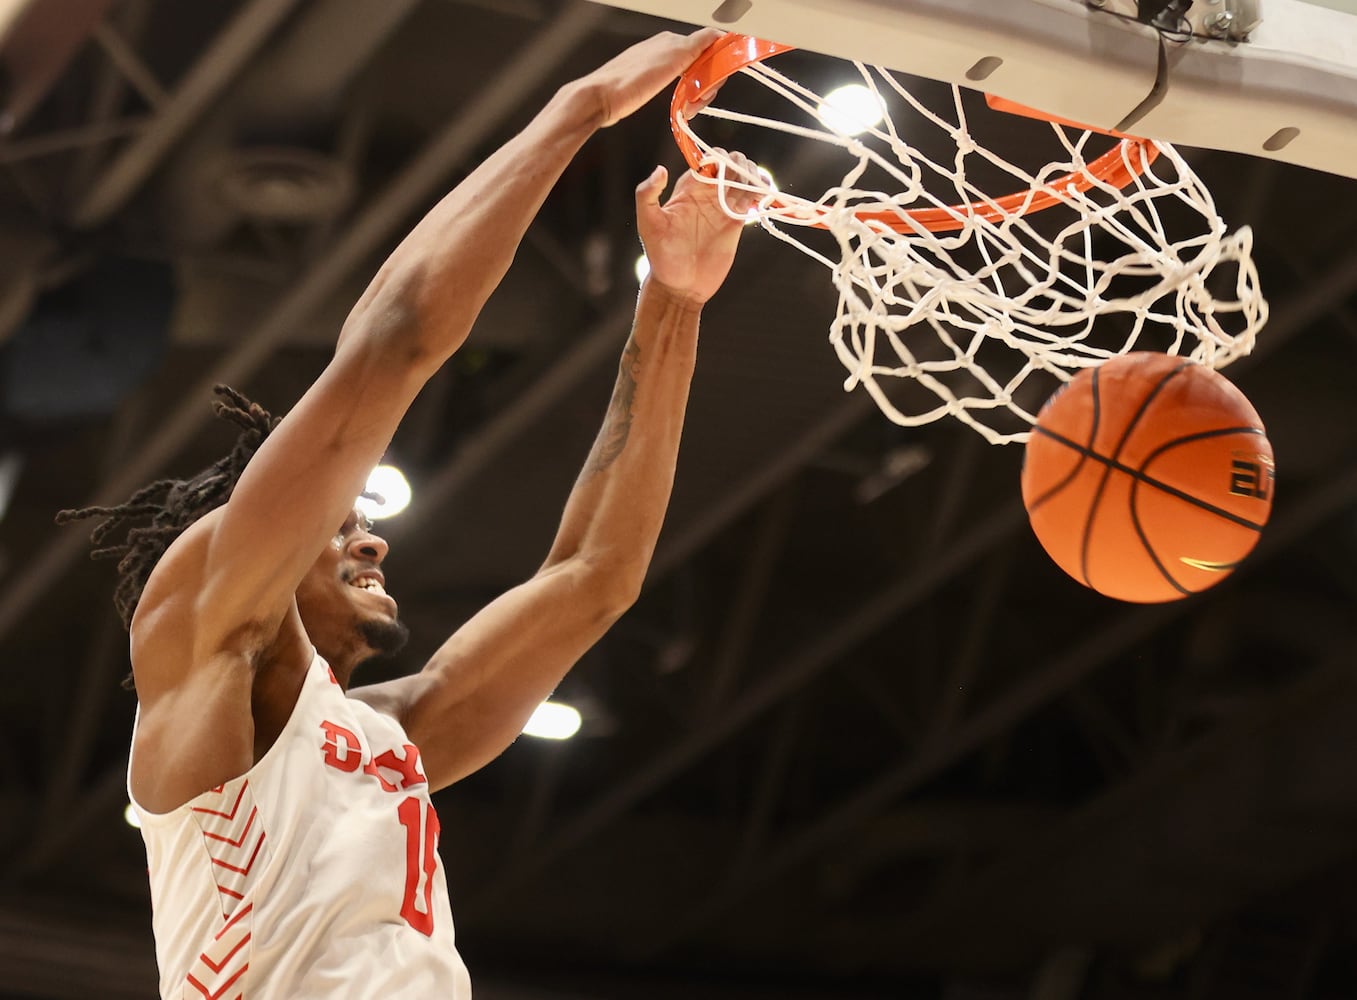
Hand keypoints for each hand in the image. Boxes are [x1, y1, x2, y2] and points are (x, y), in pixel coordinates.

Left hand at [586, 28, 724, 127]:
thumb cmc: (630, 82)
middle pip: (702, 65)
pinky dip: (684, 98)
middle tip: (698, 102)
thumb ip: (698, 43)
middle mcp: (666, 50)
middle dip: (706, 85)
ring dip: (696, 95)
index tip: (715, 84)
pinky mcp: (650, 82)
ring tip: (687, 109)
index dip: (719, 65)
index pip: (710, 45)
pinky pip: (678, 87)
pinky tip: (679, 107)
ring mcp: (658, 66)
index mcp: (673, 41)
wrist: (600, 99)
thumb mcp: (673, 57)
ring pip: (691, 78)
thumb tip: (720, 34)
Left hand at [635, 151, 761, 305]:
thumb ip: (647, 194)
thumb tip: (660, 169)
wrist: (680, 286)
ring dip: (752, 177)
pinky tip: (762, 196)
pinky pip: (753, 200)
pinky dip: (762, 193)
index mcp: (689, 188)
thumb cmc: (660, 255)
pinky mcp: (736, 224)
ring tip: (751, 191)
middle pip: (731, 165)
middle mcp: (708, 194)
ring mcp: (724, 208)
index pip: (710, 160)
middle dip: (739, 166)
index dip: (719, 159)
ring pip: (745, 179)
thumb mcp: (648, 223)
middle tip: (739, 183)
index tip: (720, 175)